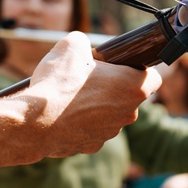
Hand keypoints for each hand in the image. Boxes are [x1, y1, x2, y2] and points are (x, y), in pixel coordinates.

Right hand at [24, 31, 161, 156]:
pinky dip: (81, 121)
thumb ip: (84, 41)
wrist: (35, 122)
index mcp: (133, 87)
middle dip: (112, 85)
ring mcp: (111, 132)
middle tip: (88, 76)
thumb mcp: (70, 45)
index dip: (136, 68)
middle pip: (128, 95)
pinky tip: (64, 112)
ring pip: (109, 113)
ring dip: (96, 104)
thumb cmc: (58, 84)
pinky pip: (92, 128)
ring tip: (71, 95)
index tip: (119, 64)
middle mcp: (128, 113)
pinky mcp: (92, 146)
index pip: (152, 77)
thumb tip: (82, 46)